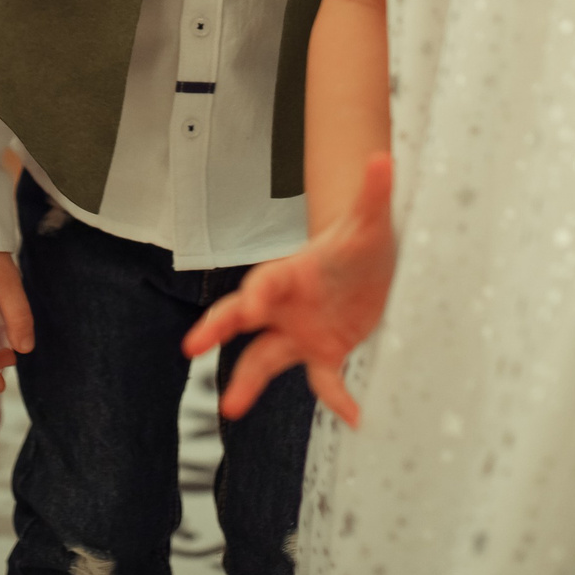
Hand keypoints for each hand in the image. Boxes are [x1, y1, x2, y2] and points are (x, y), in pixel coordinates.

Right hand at [184, 154, 396, 425]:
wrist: (370, 266)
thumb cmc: (359, 240)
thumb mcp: (370, 219)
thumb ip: (372, 192)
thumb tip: (381, 158)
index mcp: (289, 272)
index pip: (265, 282)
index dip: (258, 293)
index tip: (253, 306)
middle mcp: (284, 305)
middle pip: (241, 317)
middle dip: (216, 329)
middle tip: (192, 347)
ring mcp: (299, 332)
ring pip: (263, 359)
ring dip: (246, 383)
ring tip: (230, 407)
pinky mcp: (323, 353)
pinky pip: (323, 381)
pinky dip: (336, 399)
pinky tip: (353, 416)